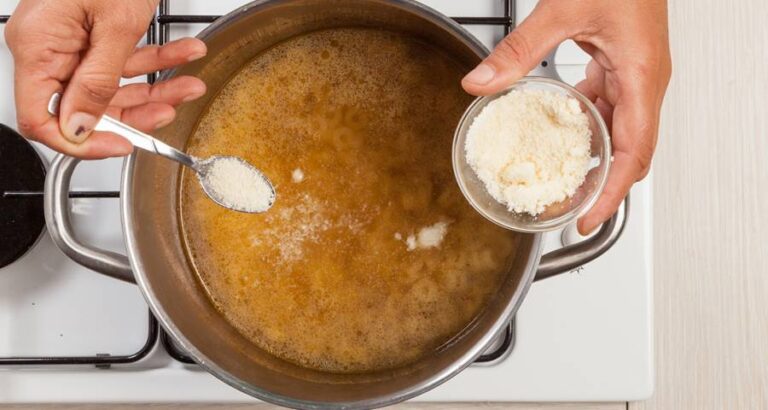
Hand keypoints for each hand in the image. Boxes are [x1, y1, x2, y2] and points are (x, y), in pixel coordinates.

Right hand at [5, 0, 206, 158]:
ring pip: (114, 86)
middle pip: (88, 106)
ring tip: (190, 80)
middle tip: (172, 107)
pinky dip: (158, 58)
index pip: (42, 118)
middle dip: (138, 110)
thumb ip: (98, 81)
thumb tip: (79, 129)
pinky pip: (124, 60)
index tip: (122, 146)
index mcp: (38, 47)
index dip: (82, 141)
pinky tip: (185, 53)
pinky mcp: (95, 34)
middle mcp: (49, 47)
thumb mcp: (115, 24)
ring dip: (158, 85)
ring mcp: (72, 41)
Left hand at [462, 0, 670, 233]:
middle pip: (628, 153)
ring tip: (560, 183)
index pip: (633, 154)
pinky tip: (558, 134)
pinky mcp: (620, 66)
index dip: (610, 194)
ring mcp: (634, 75)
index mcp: (642, 77)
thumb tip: (480, 83)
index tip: (586, 220)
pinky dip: (583, 128)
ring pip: (617, 133)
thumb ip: (518, 49)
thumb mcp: (562, 9)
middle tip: (565, 211)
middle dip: (599, 187)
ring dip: (591, 160)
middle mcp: (644, 83)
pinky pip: (605, 108)